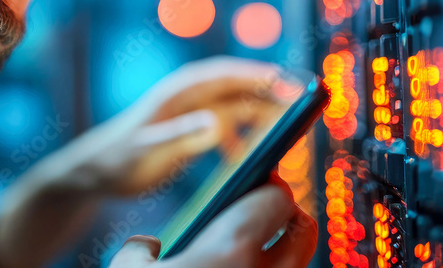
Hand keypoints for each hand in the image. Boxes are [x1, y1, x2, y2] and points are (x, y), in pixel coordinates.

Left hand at [65, 56, 294, 195]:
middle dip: (272, 91)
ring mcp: (193, 112)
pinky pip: (230, 127)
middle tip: (306, 103)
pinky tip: (253, 156)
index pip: (225, 74)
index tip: (289, 81)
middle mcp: (189, 97)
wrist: (95, 171)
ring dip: (264, 114)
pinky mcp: (195, 130)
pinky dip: (247, 136)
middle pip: (239, 87)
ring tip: (291, 128)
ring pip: (238, 106)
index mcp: (178, 92)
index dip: (258, 75)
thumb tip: (216, 124)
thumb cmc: (116, 160)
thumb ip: (180, 136)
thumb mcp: (147, 151)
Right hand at [109, 176, 317, 267]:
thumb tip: (148, 248)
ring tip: (247, 257)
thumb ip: (139, 251)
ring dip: (279, 258)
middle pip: (304, 232)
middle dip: (289, 218)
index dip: (267, 186)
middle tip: (265, 216)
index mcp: (232, 249)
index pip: (278, 198)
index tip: (255, 184)